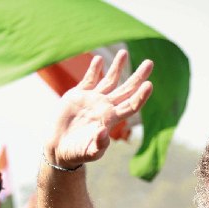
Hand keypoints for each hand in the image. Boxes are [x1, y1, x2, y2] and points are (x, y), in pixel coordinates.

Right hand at [44, 50, 152, 168]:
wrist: (59, 148)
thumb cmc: (77, 153)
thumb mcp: (89, 152)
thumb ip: (98, 144)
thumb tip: (104, 132)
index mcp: (111, 119)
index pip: (131, 105)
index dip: (140, 96)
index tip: (149, 85)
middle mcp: (105, 107)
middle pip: (126, 89)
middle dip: (138, 77)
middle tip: (149, 63)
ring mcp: (92, 99)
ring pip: (109, 80)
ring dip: (117, 66)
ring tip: (124, 52)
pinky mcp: (78, 95)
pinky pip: (89, 79)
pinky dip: (94, 69)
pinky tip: (98, 59)